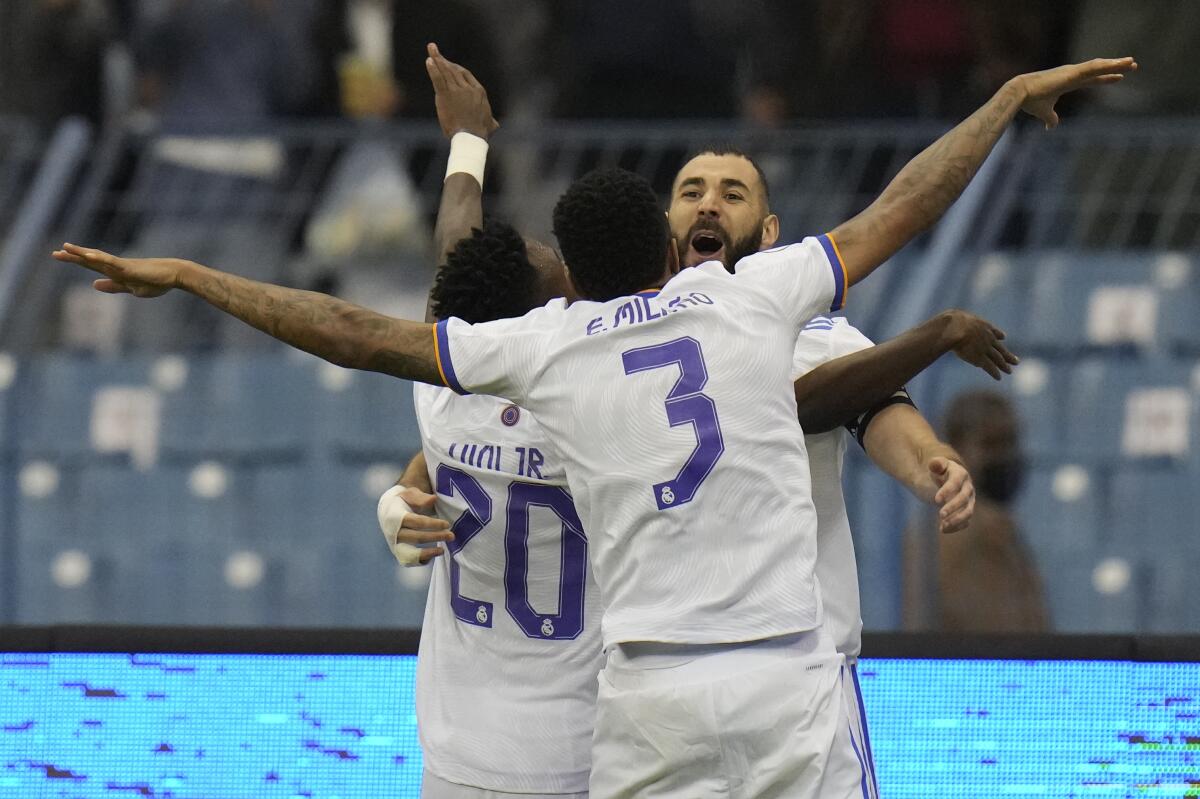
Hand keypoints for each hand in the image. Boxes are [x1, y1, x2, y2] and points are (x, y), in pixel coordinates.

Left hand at [52, 243, 182, 297]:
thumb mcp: (131, 288)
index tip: (61, 255)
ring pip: (98, 258)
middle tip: (55, 253)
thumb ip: (113, 286)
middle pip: (91, 260)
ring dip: (82, 253)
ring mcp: (122, 265)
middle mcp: (116, 266)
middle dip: (73, 257)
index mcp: (116, 272)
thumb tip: (93, 284)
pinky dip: (99, 258)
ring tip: (66, 248)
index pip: (92, 265)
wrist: (174, 275)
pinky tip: (88, 255)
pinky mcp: (129, 267)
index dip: (76, 260)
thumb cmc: (157, 281)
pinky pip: (111, 262)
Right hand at [381, 486, 453, 564]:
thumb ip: (420, 497)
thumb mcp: (410, 494)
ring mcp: (395, 544)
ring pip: (411, 553)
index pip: (416, 522)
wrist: (389, 511)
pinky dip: (422, 559)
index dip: (432, 524)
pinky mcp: (398, 552)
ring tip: (442, 550)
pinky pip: (410, 560)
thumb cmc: (404, 501)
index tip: (447, 524)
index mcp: (395, 516)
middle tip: (451, 535)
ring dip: (428, 552)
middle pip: (416, 537)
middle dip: (435, 537)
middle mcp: (394, 532)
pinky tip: (434, 553)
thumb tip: (432, 499)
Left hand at [425, 42, 498, 138]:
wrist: (472, 137)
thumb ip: (491, 121)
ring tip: (431, 49)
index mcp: (479, 91)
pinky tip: (428, 61)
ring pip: (445, 72)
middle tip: (435, 51)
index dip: (456, 68)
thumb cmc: (481, 133)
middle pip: (454, 70)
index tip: (449, 64)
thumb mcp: (490, 124)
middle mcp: (468, 88)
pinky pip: (438, 79)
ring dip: (437, 59)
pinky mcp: (446, 96)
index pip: (466, 75)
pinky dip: (433, 70)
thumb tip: (495, 124)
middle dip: (444, 60)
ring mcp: (457, 91)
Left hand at [929, 457, 973, 533]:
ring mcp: (969, 501)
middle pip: (964, 499)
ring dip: (956, 520)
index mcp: (960, 474)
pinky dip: (956, 527)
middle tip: (940, 514)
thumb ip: (936, 464)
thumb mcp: (936, 465)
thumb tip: (934, 464)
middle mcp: (967, 488)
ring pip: (968, 512)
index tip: (936, 500)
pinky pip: (965, 522)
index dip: (947, 491)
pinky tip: (943, 529)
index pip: (956, 482)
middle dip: (953, 507)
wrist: (944, 480)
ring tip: (943, 526)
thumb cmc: (939, 471)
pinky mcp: (966, 511)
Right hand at [941, 309, 1018, 379]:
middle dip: (1008, 356)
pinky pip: (989, 367)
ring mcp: (985, 349)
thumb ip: (958, 320)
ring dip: (1004, 366)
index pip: (994, 332)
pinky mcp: (979, 358)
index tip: (1003, 337)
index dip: (998, 336)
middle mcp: (988, 338)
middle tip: (1016, 362)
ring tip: (1009, 371)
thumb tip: (949, 318)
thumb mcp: (957, 317)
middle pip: (1000, 349)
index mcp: (984, 327)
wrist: (954, 327)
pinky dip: (994, 372)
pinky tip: (999, 378)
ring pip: (998, 358)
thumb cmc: (951, 321)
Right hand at [1011, 56, 1136, 129]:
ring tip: (1132, 63)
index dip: (1105, 78)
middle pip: (1099, 69)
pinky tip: (1120, 64)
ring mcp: (1073, 72)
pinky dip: (1108, 66)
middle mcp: (1072, 74)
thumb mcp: (1044, 112)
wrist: (1020, 93)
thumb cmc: (1030, 101)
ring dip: (1116, 64)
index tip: (1120, 77)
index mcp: (1068, 82)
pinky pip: (1094, 67)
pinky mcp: (1072, 72)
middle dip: (1115, 68)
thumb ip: (1050, 118)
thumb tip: (1051, 127)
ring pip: (1099, 66)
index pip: (1091, 79)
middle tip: (1132, 65)